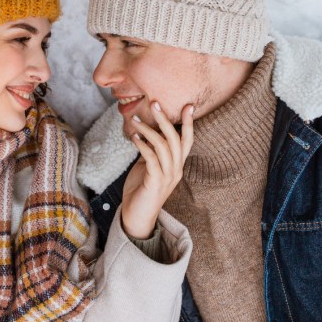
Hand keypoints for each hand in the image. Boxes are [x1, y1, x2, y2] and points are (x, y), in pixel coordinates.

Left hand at [120, 102, 193, 238]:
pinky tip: (133, 138)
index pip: (187, 141)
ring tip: (134, 120)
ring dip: (148, 130)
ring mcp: (167, 177)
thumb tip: (147, 134)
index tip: (188, 106)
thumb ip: (151, 152)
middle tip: (155, 103)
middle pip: (176, 140)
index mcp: (177, 166)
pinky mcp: (155, 183)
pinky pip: (151, 158)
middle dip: (166, 120)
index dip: (188, 124)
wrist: (136, 218)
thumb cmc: (140, 191)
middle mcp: (176, 170)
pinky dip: (142, 145)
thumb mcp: (147, 167)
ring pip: (163, 146)